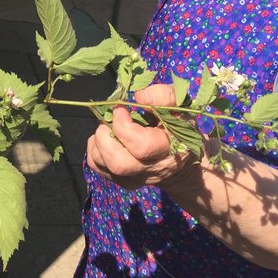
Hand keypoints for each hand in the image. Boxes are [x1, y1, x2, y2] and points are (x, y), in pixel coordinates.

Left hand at [86, 85, 200, 189]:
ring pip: (102, 165)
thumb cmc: (179, 128)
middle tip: (108, 121)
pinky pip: (97, 167)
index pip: (141, 147)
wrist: (182, 163)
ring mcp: (135, 179)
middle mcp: (151, 169)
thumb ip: (163, 96)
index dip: (123, 126)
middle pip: (117, 163)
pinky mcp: (123, 181)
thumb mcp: (180, 107)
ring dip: (98, 141)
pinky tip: (108, 139)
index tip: (120, 109)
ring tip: (108, 128)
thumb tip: (138, 97)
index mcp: (169, 150)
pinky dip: (95, 150)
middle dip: (105, 137)